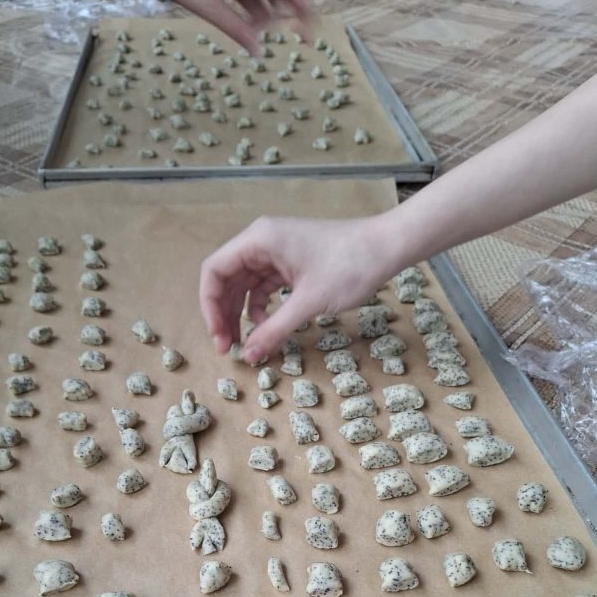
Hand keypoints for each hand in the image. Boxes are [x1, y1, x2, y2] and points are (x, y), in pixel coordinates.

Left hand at [166, 0, 312, 52]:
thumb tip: (258, 51)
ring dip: (271, 15)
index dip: (303, 8)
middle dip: (290, 13)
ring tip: (266, 35)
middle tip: (304, 37)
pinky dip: (256, 12)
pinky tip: (256, 29)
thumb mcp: (207, 6)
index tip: (312, 28)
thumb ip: (234, 26)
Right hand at [199, 212, 405, 361]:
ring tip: (244, 343)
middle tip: (228, 348)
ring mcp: (276, 251)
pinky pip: (263, 287)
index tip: (219, 337)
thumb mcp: (309, 303)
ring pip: (243, 285)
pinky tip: (266, 327)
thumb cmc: (350, 265)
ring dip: (239, 313)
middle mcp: (262, 241)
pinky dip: (260, 308)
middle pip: (226, 279)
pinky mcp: (290, 262)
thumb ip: (274, 329)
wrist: (387, 247)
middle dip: (223, 314)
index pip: (214, 271)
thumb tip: (248, 356)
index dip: (210, 307)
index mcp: (259, 240)